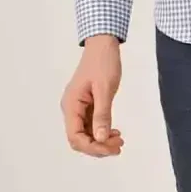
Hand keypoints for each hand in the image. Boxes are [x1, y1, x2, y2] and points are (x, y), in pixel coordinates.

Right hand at [61, 35, 123, 156]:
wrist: (103, 44)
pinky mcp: (87, 105)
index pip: (75, 137)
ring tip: (119, 141)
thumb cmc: (103, 62)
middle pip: (80, 138)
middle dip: (98, 146)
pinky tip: (114, 131)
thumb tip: (100, 139)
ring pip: (86, 134)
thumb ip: (102, 114)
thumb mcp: (105, 88)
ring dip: (101, 141)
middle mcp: (72, 109)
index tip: (111, 147)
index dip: (92, 147)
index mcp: (71, 105)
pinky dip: (102, 131)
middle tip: (119, 145)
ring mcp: (79, 107)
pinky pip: (91, 124)